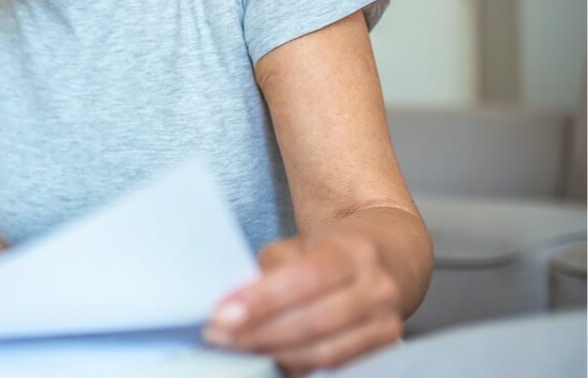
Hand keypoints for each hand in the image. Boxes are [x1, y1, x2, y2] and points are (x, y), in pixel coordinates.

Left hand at [203, 232, 402, 374]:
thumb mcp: (302, 243)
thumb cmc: (334, 250)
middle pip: (314, 322)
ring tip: (237, 345)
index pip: (305, 278)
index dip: (262, 300)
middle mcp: (377, 288)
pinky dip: (297, 364)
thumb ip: (273, 268)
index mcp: (354, 251)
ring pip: (324, 351)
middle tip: (219, 333)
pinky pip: (335, 365)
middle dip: (259, 332)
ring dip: (274, 352)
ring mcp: (386, 322)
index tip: (222, 312)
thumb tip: (236, 301)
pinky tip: (269, 355)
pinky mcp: (385, 348)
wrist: (389, 256)